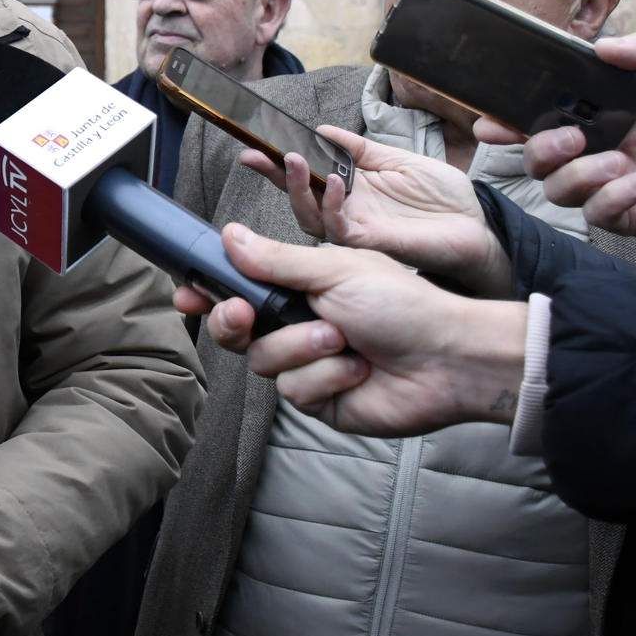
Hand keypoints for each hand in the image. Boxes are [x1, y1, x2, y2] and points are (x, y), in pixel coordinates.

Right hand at [184, 223, 526, 436]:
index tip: (186, 291)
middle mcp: (296, 325)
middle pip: (234, 329)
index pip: (238, 288)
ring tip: (343, 339)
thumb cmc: (403, 304)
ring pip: (263, 361)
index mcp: (298, 287)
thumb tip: (228, 236)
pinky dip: (326, 376)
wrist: (449, 357)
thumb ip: (276, 260)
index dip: (207, 291)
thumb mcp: (334, 269)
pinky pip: (294, 390)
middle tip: (243, 315)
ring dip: (302, 347)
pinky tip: (358, 369)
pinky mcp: (319, 399)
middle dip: (234, 321)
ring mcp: (305, 364)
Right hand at [240, 125, 512, 295]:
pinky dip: (331, 206)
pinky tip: (336, 183)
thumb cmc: (443, 197)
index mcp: (350, 190)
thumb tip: (322, 129)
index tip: (253, 146)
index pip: (306, 176)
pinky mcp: (370, 243)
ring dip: (297, 189)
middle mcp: (346, 211)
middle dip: (275, 176)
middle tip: (260, 154)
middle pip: (297, 198)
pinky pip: (338, 229)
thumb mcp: (396, 159)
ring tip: (294, 160)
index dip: (277, 164)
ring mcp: (355, 229)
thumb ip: (359, 148)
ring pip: (308, 216)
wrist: (477, 226)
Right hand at [476, 31, 635, 242]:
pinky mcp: (632, 216)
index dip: (509, 122)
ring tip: (619, 162)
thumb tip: (601, 47)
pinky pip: (596, 215)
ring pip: (557, 190)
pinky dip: (610, 198)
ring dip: (578, 176)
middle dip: (538, 150)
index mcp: (604, 115)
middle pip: (536, 159)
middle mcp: (600, 150)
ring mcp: (613, 185)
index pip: (542, 118)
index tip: (492, 122)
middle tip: (570, 140)